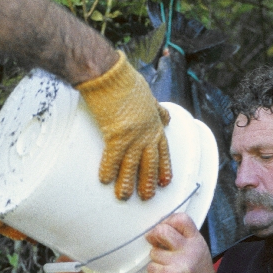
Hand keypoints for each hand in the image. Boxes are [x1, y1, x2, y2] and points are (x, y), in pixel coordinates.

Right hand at [77, 51, 171, 200]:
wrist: (110, 74)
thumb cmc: (126, 80)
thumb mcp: (149, 94)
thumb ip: (157, 109)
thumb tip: (167, 116)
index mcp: (154, 124)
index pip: (163, 150)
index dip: (164, 167)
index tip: (166, 182)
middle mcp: (146, 133)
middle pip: (150, 162)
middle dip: (149, 181)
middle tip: (147, 197)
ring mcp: (132, 135)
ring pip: (132, 165)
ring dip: (128, 183)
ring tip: (125, 196)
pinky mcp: (116, 135)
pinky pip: (112, 158)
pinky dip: (109, 170)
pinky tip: (105, 181)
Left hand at [146, 213, 214, 272]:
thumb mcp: (198, 250)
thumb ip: (183, 238)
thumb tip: (159, 228)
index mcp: (196, 241)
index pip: (181, 219)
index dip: (168, 220)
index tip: (164, 227)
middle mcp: (188, 250)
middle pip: (162, 231)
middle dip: (154, 236)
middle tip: (153, 241)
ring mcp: (178, 263)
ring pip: (154, 252)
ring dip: (156, 259)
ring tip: (167, 267)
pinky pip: (152, 268)